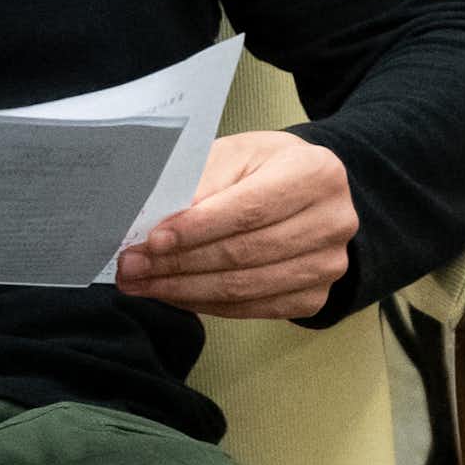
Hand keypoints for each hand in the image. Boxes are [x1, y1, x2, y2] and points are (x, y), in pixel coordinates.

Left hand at [113, 131, 356, 320]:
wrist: (303, 193)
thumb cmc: (263, 168)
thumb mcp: (234, 155)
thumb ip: (201, 183)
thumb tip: (159, 224)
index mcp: (315, 173)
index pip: (249, 209)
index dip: (198, 228)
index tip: (153, 239)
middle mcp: (333, 221)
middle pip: (245, 252)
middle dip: (180, 263)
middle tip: (132, 266)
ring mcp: (329, 265)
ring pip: (245, 287)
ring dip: (184, 290)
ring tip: (141, 283)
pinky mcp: (316, 297)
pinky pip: (252, 309)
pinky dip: (205, 304)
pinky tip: (172, 294)